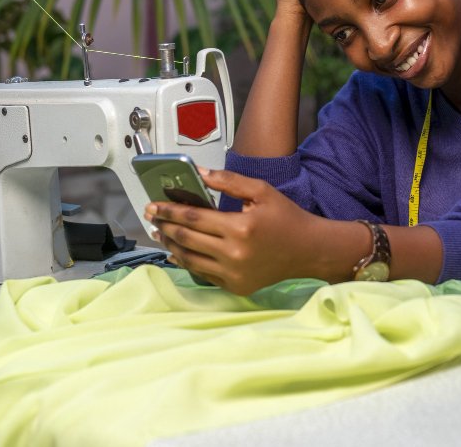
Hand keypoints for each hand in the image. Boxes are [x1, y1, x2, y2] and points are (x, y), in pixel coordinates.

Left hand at [144, 167, 322, 294]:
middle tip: (151, 217)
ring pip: (190, 260)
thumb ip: (229, 182)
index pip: (194, 218)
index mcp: (240, 228)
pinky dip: (187, 263)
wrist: (308, 251)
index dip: (170, 211)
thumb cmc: (286, 218)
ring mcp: (234, 274)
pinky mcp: (235, 286)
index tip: (154, 205)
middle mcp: (234, 254)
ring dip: (171, 246)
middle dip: (165, 226)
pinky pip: (203, 274)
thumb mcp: (262, 191)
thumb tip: (200, 173)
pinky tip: (177, 253)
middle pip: (187, 239)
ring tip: (160, 234)